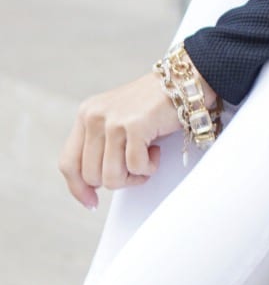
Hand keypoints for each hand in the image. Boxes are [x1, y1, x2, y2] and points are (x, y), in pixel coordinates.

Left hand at [58, 68, 216, 208]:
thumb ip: (100, 148)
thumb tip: (90, 190)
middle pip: (91, 176)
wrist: (183, 82)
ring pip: (111, 177)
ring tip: (147, 159)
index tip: (92, 202)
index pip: (68, 162)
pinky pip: (136, 167)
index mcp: (86, 115)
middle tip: (136, 168)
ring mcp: (113, 121)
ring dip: (134, 177)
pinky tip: (156, 150)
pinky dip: (149, 167)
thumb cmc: (153, 106)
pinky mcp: (134, 125)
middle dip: (117, 180)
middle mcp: (93, 116)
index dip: (78, 188)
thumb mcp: (116, 123)